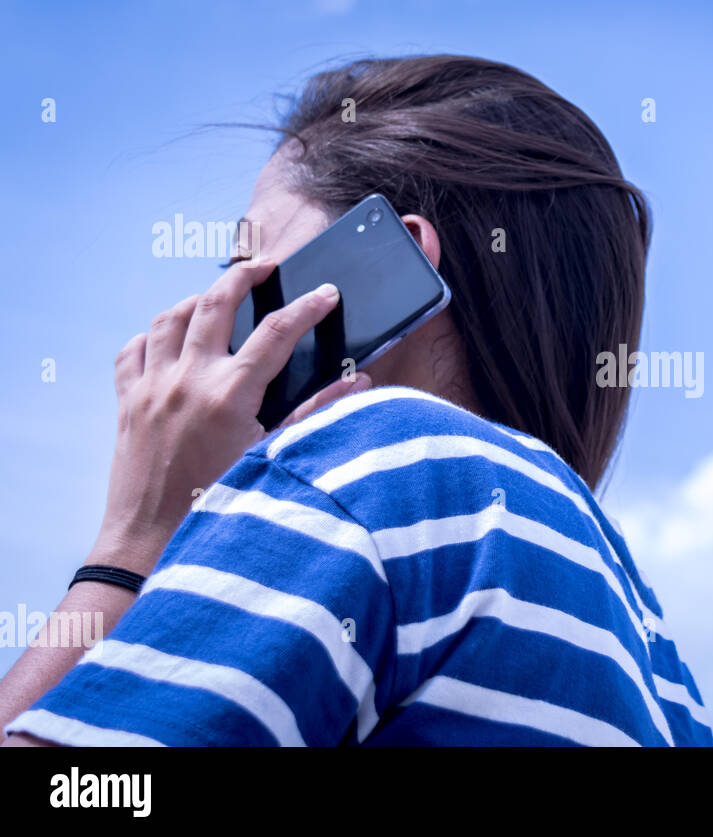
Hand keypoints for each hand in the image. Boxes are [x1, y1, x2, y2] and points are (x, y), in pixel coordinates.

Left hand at [93, 260, 371, 573]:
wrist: (150, 544)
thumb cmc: (217, 508)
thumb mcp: (275, 458)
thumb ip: (318, 414)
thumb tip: (357, 385)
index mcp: (230, 395)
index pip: (278, 331)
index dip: (308, 307)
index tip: (327, 293)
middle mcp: (187, 381)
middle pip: (214, 303)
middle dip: (244, 277)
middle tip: (266, 268)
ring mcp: (151, 389)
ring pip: (168, 318)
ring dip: (195, 300)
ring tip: (218, 297)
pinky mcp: (126, 403)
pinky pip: (133, 350)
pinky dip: (153, 335)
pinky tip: (170, 340)